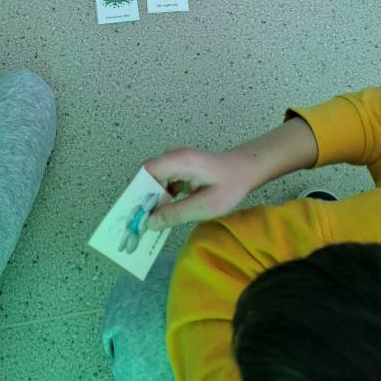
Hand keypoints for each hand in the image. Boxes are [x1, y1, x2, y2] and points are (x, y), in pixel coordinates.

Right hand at [144, 146, 259, 230]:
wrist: (244, 170)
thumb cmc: (229, 186)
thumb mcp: (205, 206)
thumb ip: (176, 214)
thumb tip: (150, 223)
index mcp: (179, 160)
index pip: (147, 172)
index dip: (138, 193)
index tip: (136, 214)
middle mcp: (172, 155)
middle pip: (148, 177)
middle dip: (144, 200)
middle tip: (142, 225)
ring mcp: (174, 160)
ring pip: (153, 181)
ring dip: (152, 200)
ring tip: (151, 222)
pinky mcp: (176, 167)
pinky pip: (162, 181)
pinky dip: (161, 197)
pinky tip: (163, 214)